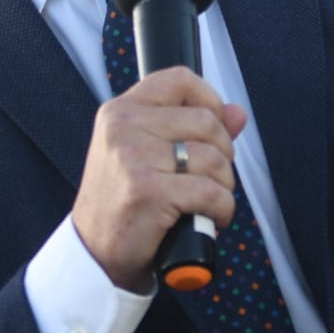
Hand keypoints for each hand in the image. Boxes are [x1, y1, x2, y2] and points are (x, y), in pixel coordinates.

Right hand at [73, 67, 245, 292]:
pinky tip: (211, 218)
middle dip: (223, 154)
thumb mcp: (146, 154)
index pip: (180, 79)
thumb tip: (238, 113)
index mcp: (121, 111)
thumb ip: (190, 128)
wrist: (95, 253)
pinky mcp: (148, 192)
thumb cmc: (122, 202)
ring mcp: (134, 158)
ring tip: (208, 201)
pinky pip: (211, 192)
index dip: (210, 100)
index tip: (214, 130)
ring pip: (213, 158)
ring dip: (224, 185)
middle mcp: (124, 127)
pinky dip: (222, 209)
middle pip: (206, 121)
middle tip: (211, 178)